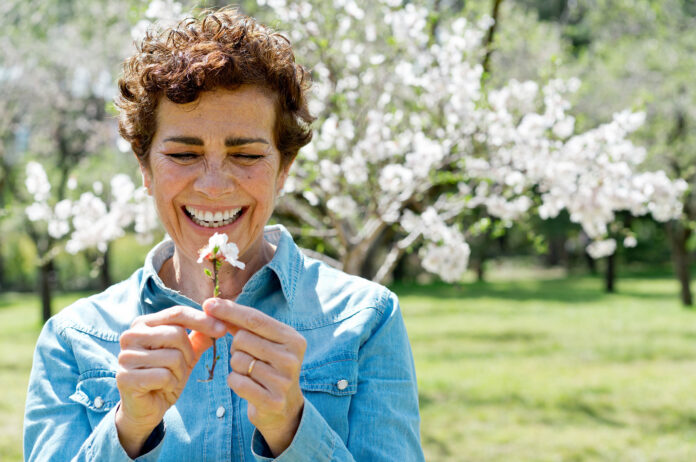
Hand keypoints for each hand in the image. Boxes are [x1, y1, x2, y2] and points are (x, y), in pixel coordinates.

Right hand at [115, 306, 226, 456]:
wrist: (146, 409)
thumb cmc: (165, 377)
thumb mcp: (186, 355)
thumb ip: (199, 337)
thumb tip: (219, 321)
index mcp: (143, 324)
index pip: (177, 313)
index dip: (202, 320)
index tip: (223, 329)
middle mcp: (130, 336)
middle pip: (176, 334)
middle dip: (188, 353)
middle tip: (183, 367)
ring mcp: (126, 357)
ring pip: (173, 356)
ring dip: (179, 372)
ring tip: (170, 379)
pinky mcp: (125, 378)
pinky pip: (164, 376)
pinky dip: (171, 384)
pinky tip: (162, 388)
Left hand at [203, 298, 306, 456]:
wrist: (284, 406)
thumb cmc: (268, 366)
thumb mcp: (264, 342)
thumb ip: (242, 325)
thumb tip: (212, 306)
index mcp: (292, 338)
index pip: (255, 319)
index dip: (230, 311)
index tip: (208, 304)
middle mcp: (291, 357)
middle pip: (242, 339)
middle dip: (235, 346)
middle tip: (248, 357)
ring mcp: (284, 380)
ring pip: (237, 361)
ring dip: (236, 366)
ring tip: (251, 373)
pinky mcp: (272, 401)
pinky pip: (237, 382)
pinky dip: (235, 381)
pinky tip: (247, 385)